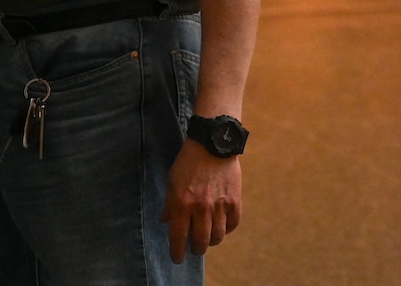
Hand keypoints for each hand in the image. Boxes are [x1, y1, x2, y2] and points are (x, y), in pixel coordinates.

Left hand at [161, 141, 241, 263]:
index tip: (177, 258)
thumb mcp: (172, 180)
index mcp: (182, 203)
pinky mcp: (235, 201)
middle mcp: (201, 207)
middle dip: (196, 249)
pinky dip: (227, 229)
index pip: (178, 236)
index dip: (177, 251)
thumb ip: (169, 203)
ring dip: (212, 240)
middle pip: (201, 242)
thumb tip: (165, 221)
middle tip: (194, 247)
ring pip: (218, 237)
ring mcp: (220, 205)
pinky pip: (232, 225)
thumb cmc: (188, 161)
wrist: (212, 143)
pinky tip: (221, 224)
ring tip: (208, 236)